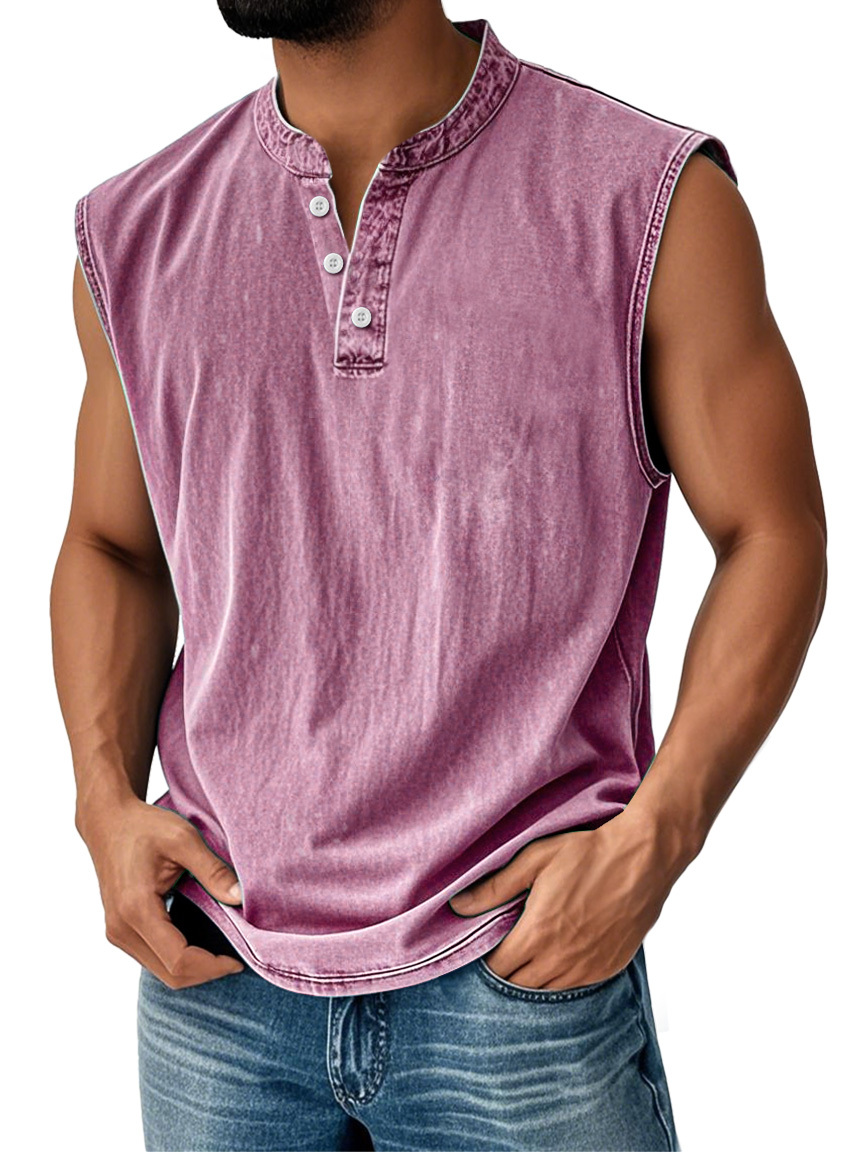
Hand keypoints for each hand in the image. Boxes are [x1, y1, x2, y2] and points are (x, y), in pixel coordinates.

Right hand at [78, 794, 245, 987]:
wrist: (107, 821)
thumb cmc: (144, 826)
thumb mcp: (183, 839)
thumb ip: (213, 870)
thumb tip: (241, 898)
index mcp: (136, 909)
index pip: (179, 960)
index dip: (212, 966)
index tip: (239, 959)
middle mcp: (121, 929)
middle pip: (170, 974)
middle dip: (206, 972)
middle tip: (237, 958)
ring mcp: (117, 932)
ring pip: (161, 970)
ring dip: (194, 968)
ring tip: (223, 950)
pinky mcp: (119, 930)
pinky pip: (153, 958)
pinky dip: (179, 958)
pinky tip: (201, 942)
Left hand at [448, 810, 677, 989]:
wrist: (643, 857)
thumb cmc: (587, 853)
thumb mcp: (535, 860)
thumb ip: (495, 887)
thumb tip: (457, 906)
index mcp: (538, 934)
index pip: (498, 970)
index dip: (486, 961)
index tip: (485, 947)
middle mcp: (561, 959)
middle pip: (519, 986)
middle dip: (507, 973)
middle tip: (505, 951)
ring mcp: (587, 968)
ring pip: (547, 991)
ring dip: (534, 978)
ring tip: (530, 954)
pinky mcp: (609, 968)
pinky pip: (576, 987)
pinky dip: (562, 978)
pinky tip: (560, 956)